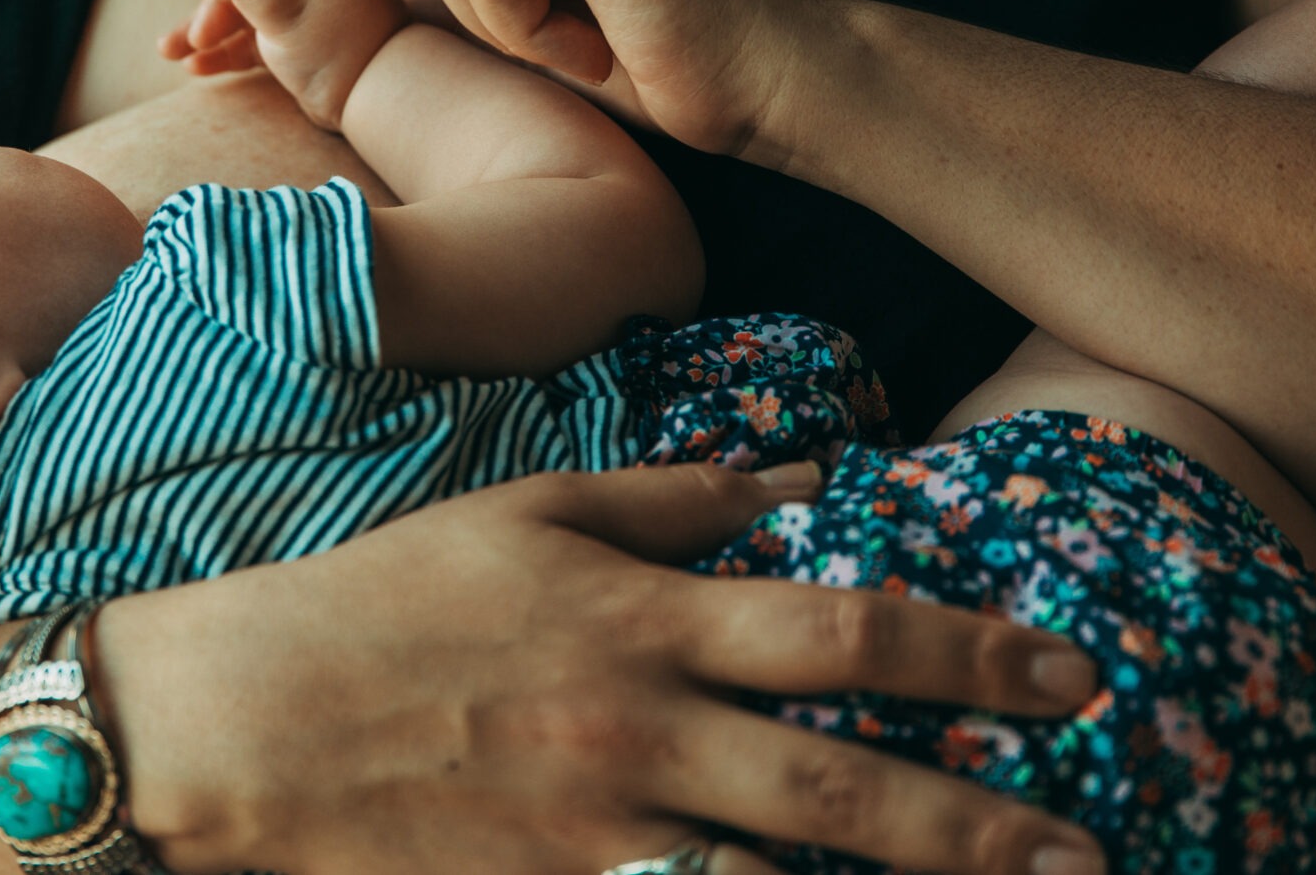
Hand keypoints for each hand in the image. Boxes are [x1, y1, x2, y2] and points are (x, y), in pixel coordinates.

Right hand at [97, 462, 1104, 874]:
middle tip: (1087, 852)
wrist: (227, 727)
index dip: (970, 657)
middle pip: (843, 791)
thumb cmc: (375, 601)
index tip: (1071, 678)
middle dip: (982, 828)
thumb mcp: (522, 512)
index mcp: (635, 618)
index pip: (840, 635)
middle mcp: (634, 732)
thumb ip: (668, 496)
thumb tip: (797, 478)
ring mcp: (591, 839)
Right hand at [156, 0, 411, 129]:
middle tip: (183, 41)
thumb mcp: (289, 16)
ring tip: (169, 51)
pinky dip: (228, 51)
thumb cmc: (342, 54)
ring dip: (207, 33)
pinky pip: (256, 40)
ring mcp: (306, 10)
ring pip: (243, 14)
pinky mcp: (304, 44)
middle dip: (203, 9)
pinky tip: (197, 68)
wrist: (386, 104)